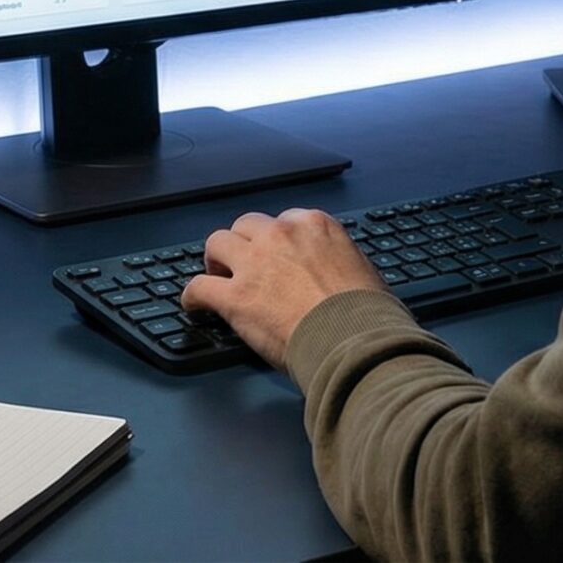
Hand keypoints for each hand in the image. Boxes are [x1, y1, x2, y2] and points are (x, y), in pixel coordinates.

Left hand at [179, 208, 386, 366]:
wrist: (356, 341)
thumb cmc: (367, 314)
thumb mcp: (363, 269)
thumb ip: (339, 260)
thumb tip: (334, 271)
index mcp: (315, 225)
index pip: (282, 222)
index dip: (274, 241)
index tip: (272, 255)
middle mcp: (282, 235)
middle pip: (246, 226)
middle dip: (243, 244)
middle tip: (242, 264)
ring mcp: (255, 263)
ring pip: (217, 244)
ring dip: (216, 261)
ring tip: (216, 277)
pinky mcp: (236, 296)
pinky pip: (199, 287)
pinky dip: (194, 296)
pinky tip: (195, 305)